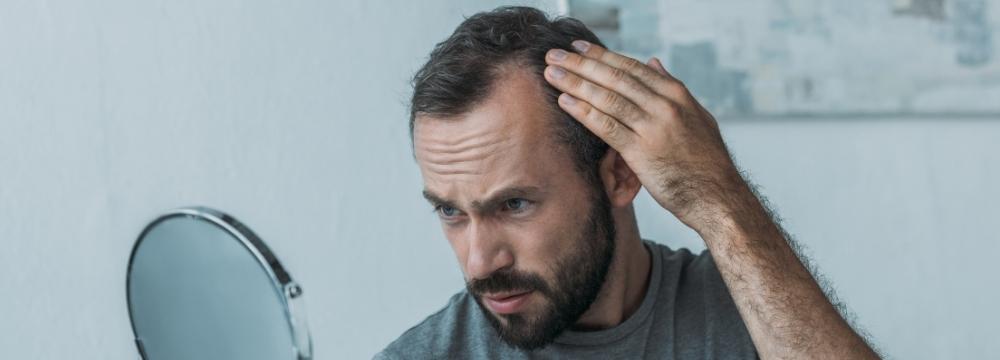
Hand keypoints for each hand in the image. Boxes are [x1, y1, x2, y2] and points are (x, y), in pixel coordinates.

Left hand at [543, 40, 748, 228]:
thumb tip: (654, 62)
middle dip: (582, 64)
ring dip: (576, 83)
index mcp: (677, 94)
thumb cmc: (706, 160)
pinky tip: (565, 101)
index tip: (580, 47)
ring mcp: (654, 128)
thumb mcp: (697, 116)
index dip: (602, 56)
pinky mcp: (642, 152)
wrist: (718, 196)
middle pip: (616, 78)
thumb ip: (674, 88)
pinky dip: (584, 112)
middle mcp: (666, 106)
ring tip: (552, 73)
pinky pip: (607, 126)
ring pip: (608, 98)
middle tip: (556, 54)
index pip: (632, 68)